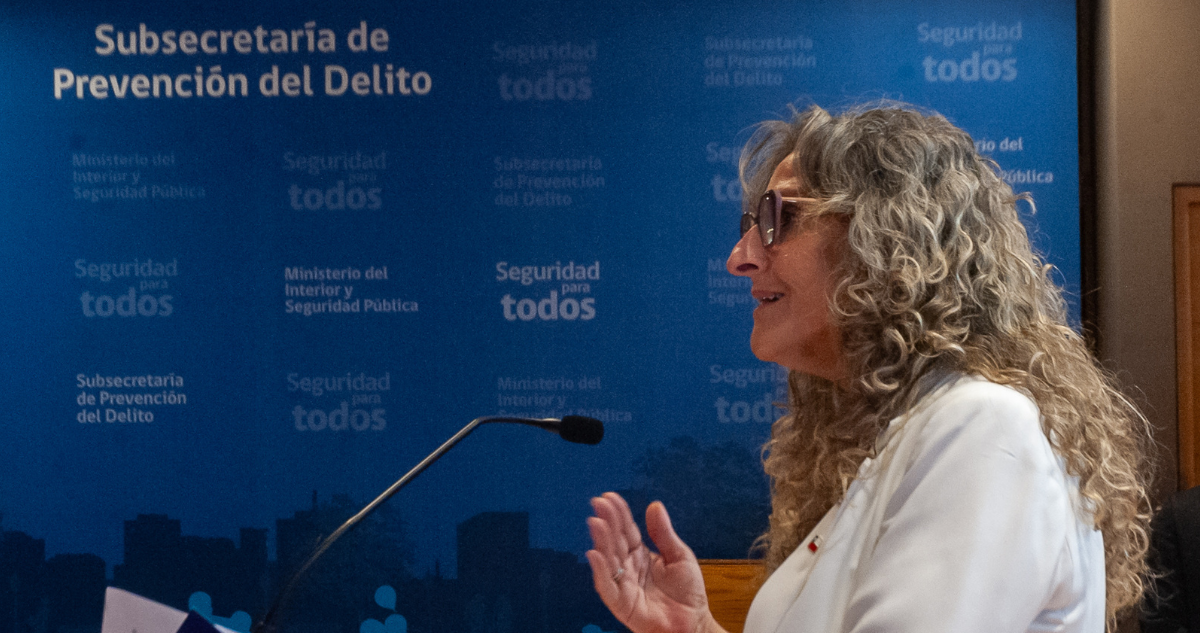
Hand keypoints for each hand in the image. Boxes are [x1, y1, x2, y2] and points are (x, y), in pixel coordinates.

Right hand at [586, 493, 723, 632]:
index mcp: (641, 555)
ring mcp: (624, 585)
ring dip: (600, 541)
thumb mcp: (679, 556)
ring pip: (609, 560)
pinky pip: (607, 587)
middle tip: (598, 504)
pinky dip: (600, 571)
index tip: (609, 497)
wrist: (695, 623)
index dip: (618, 515)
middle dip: (607, 522)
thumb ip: (664, 533)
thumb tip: (654, 506)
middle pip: (615, 542)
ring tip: (596, 522)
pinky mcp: (622, 603)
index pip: (626, 531)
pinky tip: (595, 554)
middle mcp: (629, 568)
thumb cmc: (688, 593)